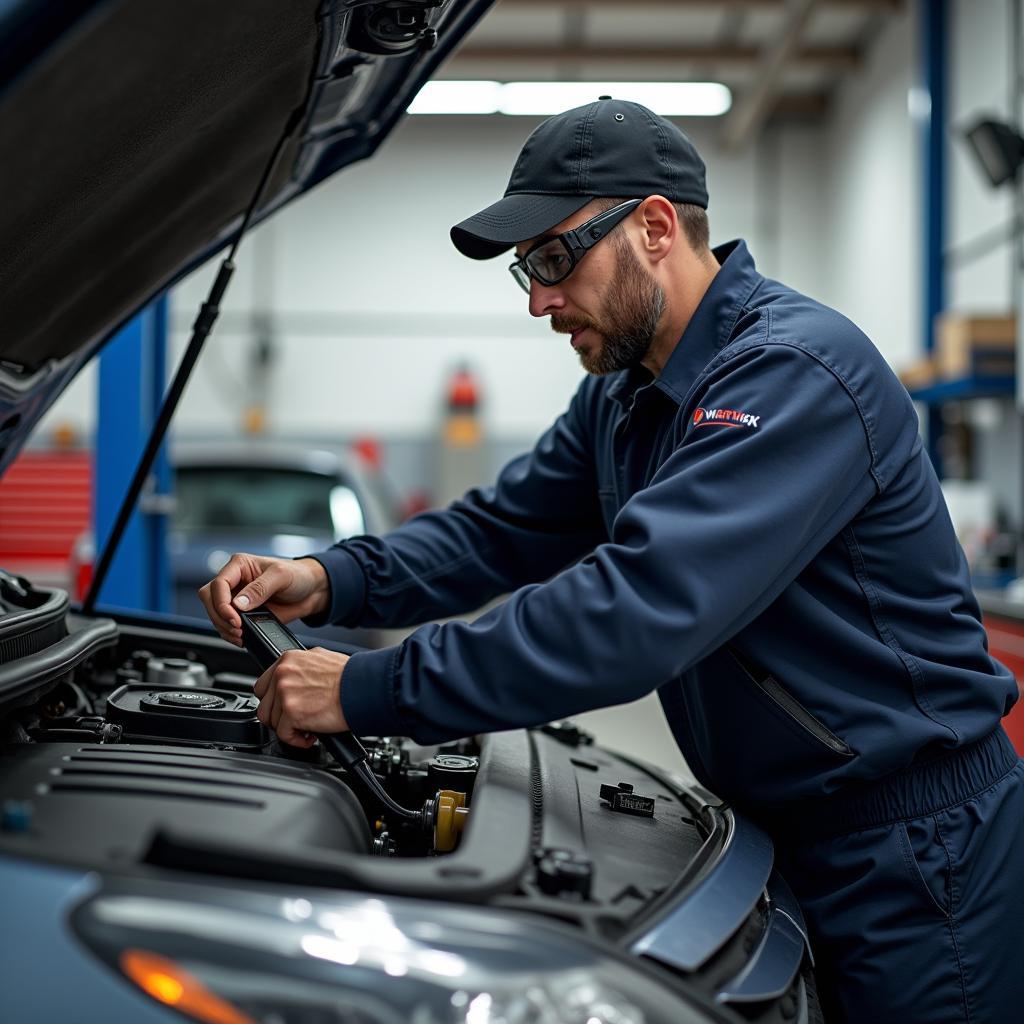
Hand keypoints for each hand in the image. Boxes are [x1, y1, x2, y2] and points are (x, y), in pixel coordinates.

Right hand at [198, 554, 328, 645]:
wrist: (312, 591)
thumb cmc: (298, 575)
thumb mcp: (281, 576)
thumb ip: (260, 588)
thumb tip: (239, 603)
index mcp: (240, 565)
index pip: (218, 584)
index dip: (221, 603)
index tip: (235, 618)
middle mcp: (235, 581)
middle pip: (210, 599)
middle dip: (220, 616)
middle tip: (237, 628)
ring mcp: (237, 598)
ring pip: (215, 613)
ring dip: (224, 627)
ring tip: (240, 635)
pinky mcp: (243, 613)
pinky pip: (226, 624)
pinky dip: (230, 633)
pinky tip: (242, 637)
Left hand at [253, 647, 349, 747]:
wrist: (362, 686)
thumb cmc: (350, 675)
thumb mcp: (320, 659)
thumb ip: (301, 669)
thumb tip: (297, 679)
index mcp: (288, 660)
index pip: (264, 685)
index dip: (275, 700)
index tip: (286, 707)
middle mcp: (283, 674)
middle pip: (264, 705)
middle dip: (279, 716)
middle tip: (296, 719)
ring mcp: (285, 693)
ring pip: (272, 721)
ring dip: (289, 728)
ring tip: (308, 726)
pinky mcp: (291, 712)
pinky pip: (283, 734)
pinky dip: (296, 740)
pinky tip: (311, 735)